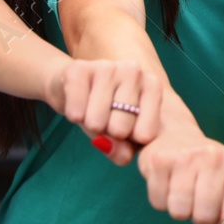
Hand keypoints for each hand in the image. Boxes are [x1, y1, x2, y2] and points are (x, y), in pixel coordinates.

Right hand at [45, 58, 160, 161]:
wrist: (71, 87)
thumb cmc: (104, 112)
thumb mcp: (120, 134)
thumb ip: (125, 148)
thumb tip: (124, 156)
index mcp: (152, 85)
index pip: (146, 133)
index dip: (130, 142)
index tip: (127, 131)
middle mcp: (133, 70)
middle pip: (121, 128)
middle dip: (108, 133)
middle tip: (104, 118)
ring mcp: (106, 67)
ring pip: (97, 122)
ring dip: (89, 124)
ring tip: (90, 110)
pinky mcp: (78, 69)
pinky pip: (76, 112)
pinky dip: (74, 116)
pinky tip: (77, 103)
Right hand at [137, 109, 223, 223]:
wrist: (175, 135)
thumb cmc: (206, 168)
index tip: (218, 212)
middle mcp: (215, 158)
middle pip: (204, 218)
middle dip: (198, 217)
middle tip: (197, 199)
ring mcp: (187, 157)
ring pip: (180, 213)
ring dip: (178, 209)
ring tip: (182, 191)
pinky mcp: (160, 160)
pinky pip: (158, 203)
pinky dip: (160, 200)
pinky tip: (167, 183)